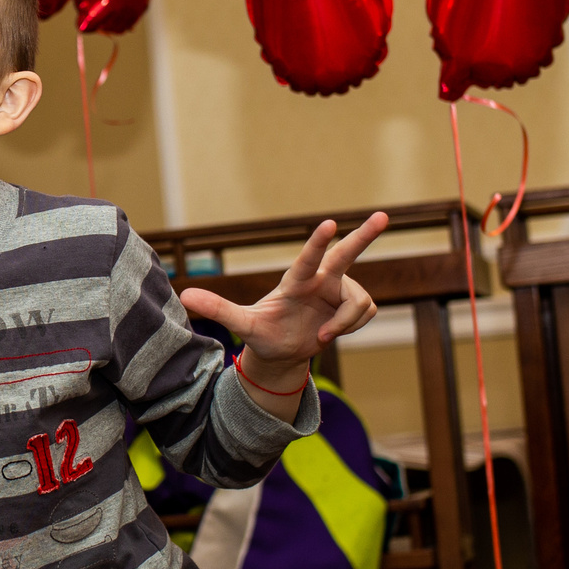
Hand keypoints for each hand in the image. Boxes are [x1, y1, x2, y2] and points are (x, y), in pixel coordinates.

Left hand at [179, 212, 388, 399]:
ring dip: (344, 323)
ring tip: (322, 337)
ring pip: (358, 302)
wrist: (281, 352)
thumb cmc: (263, 334)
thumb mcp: (243, 325)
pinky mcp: (352, 305)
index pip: (308, 259)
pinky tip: (331, 333)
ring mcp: (338, 291)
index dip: (317, 243)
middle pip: (346, 254)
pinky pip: (365, 313)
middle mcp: (320, 280)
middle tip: (384, 216)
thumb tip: (184, 296)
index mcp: (295, 281)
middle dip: (365, 235)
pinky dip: (350, 328)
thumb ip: (218, 309)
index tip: (328, 225)